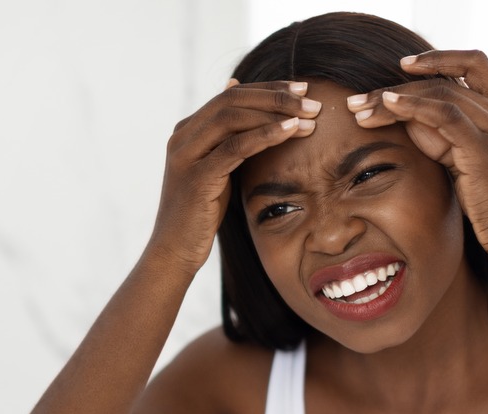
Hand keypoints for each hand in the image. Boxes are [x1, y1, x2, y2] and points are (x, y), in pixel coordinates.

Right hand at [150, 80, 321, 272]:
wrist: (175, 251)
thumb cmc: (200, 213)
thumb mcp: (217, 170)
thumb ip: (229, 140)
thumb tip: (241, 104)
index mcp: (187, 130)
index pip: (231, 95)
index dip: (268, 88)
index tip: (303, 89)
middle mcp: (182, 136)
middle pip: (232, 100)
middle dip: (276, 97)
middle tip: (312, 100)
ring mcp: (186, 155)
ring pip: (233, 118)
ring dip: (276, 114)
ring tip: (310, 116)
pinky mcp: (196, 176)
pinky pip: (235, 147)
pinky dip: (265, 135)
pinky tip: (291, 131)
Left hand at [346, 50, 487, 260]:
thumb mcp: (466, 165)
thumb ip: (444, 139)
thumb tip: (408, 120)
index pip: (474, 65)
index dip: (439, 59)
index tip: (402, 65)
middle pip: (444, 82)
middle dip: (396, 87)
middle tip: (358, 100)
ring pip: (440, 94)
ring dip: (392, 99)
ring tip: (359, 108)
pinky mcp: (486, 149)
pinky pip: (445, 115)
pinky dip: (412, 107)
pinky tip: (386, 106)